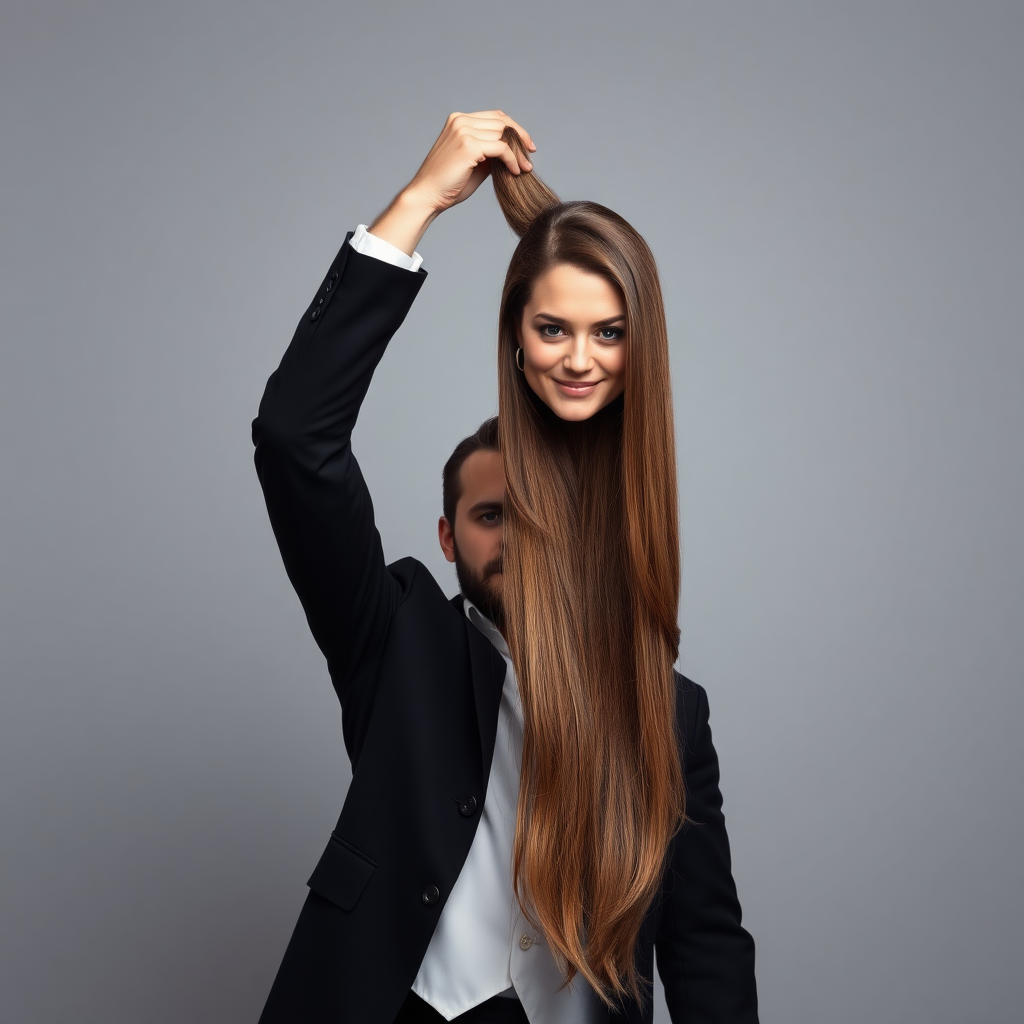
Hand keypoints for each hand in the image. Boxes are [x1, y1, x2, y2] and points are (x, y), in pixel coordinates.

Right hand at [406, 110, 536, 212]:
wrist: (428, 196)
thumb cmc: (449, 184)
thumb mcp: (474, 162)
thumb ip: (490, 152)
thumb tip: (512, 150)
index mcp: (459, 120)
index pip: (496, 117)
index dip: (515, 129)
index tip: (527, 146)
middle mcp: (460, 120)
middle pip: (502, 122)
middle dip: (520, 139)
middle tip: (530, 158)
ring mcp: (463, 131)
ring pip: (503, 134)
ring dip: (518, 152)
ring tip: (525, 168)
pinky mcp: (468, 145)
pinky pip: (501, 148)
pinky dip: (512, 160)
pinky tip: (515, 171)